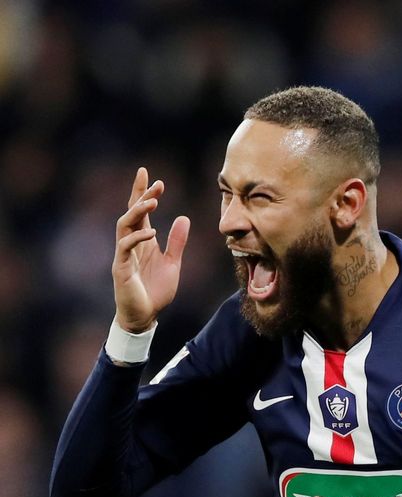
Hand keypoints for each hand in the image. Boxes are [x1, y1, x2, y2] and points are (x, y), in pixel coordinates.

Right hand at [112, 167, 190, 331]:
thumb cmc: (155, 292)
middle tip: (153, 181)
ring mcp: (124, 255)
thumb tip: (184, 218)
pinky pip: (125, 248)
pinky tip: (152, 233)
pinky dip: (137, 238)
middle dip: (140, 195)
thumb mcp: (172, 264)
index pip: (141, 213)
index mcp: (142, 241)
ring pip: (124, 226)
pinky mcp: (121, 269)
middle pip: (130, 213)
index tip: (154, 177)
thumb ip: (177, 243)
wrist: (144, 316)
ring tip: (153, 201)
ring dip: (137, 212)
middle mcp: (130, 244)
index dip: (145, 194)